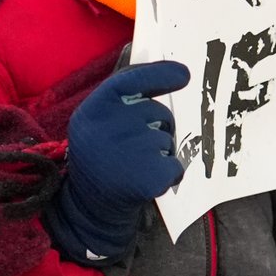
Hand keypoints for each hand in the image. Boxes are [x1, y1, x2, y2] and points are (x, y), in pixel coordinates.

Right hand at [45, 60, 190, 264]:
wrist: (90, 204)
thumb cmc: (102, 153)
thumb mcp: (99, 119)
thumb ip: (126, 94)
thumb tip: (176, 71)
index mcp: (94, 109)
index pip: (132, 79)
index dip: (161, 74)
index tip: (184, 75)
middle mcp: (110, 127)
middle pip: (157, 112)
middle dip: (155, 126)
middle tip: (132, 146)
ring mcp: (130, 153)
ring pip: (167, 139)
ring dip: (159, 151)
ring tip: (134, 164)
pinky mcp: (149, 178)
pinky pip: (176, 164)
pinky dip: (169, 173)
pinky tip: (146, 179)